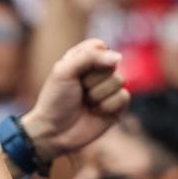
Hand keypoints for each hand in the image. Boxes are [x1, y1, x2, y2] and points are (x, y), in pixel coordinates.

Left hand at [20, 39, 128, 160]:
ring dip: (97, 94)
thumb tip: (119, 57)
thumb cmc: (55, 100)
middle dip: (92, 80)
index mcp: (84, 59)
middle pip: (111, 64)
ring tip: (86, 103)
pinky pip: (124, 97)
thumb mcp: (64, 71)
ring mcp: (109, 89)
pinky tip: (95, 112)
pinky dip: (107, 106)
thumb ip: (89, 57)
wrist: (54, 132)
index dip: (90, 59)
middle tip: (78, 91)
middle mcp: (99, 72)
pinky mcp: (117, 107)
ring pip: (119, 80)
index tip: (74, 72)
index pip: (100, 47)